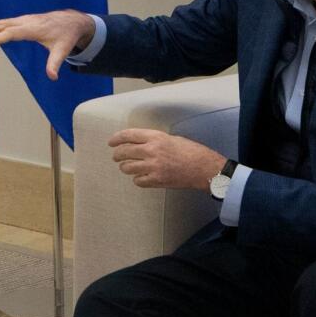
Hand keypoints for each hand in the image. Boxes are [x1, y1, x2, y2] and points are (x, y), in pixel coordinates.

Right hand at [0, 9, 95, 80]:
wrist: (72, 21)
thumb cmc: (66, 36)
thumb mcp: (63, 50)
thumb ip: (55, 63)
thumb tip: (52, 77)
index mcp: (33, 28)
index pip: (12, 32)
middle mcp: (26, 22)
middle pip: (2, 25)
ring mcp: (23, 20)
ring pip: (1, 23)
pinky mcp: (22, 21)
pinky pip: (4, 23)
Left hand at [108, 128, 225, 190]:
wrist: (204, 168)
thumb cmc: (191, 151)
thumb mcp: (171, 138)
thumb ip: (154, 140)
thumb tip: (138, 144)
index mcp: (156, 137)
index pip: (128, 135)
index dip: (116, 139)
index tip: (111, 142)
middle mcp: (152, 150)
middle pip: (124, 152)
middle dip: (117, 155)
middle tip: (116, 157)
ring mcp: (153, 166)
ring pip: (127, 167)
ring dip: (126, 167)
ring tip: (129, 167)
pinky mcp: (156, 180)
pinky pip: (137, 181)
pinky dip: (138, 179)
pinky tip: (142, 177)